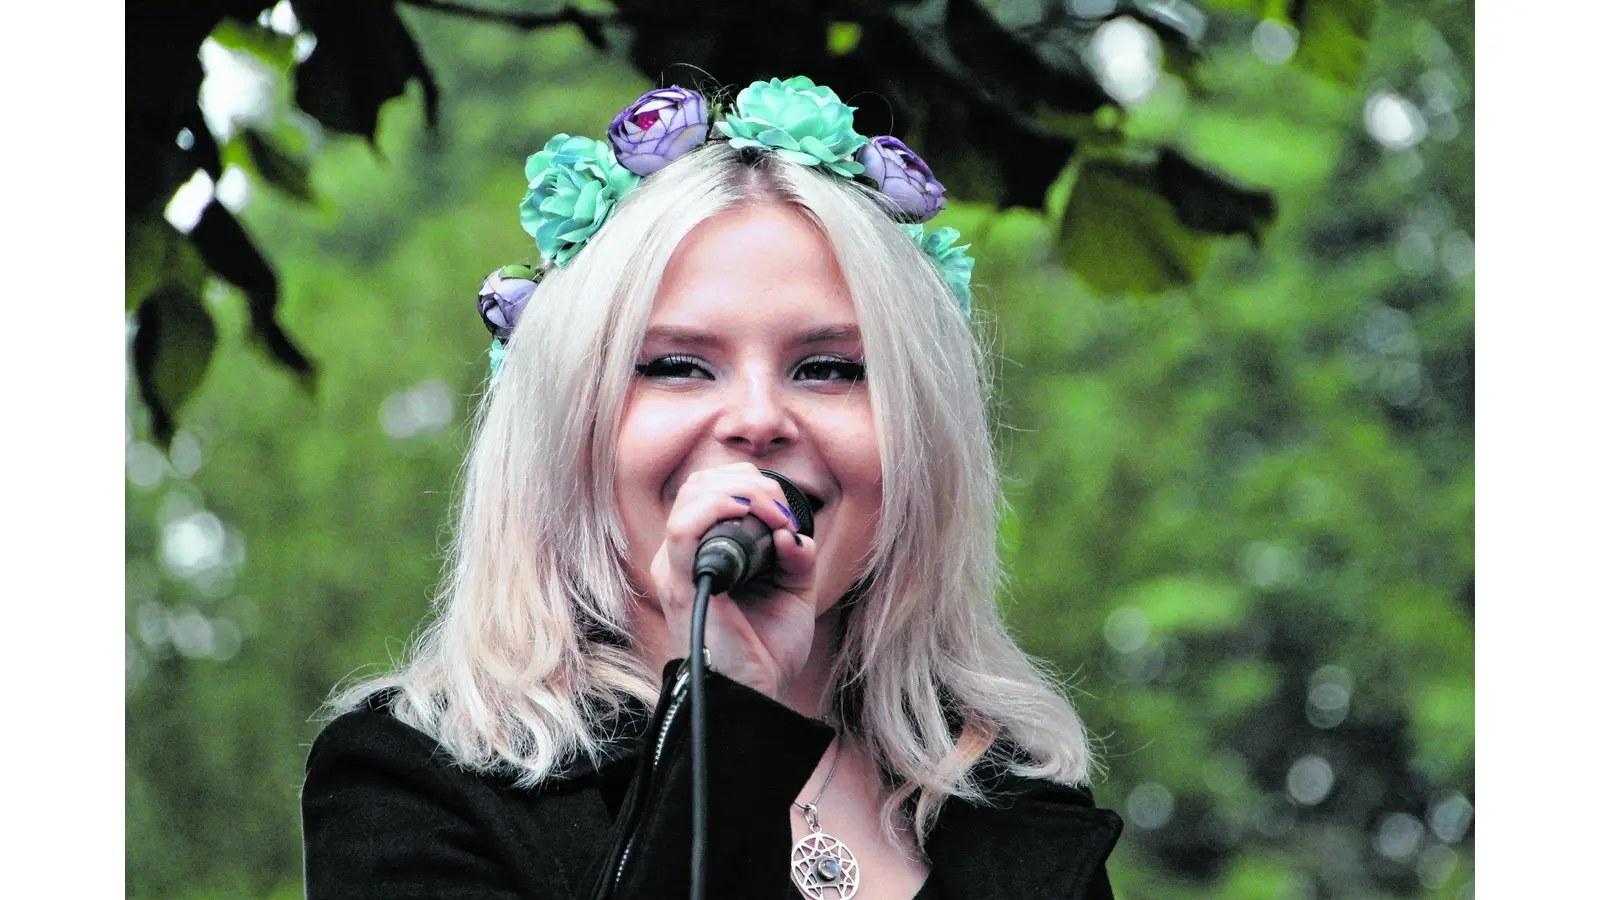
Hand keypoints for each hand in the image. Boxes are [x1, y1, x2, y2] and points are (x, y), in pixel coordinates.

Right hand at [649, 463, 819, 699]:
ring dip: (741, 491)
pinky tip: (753, 516)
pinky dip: (720, 508)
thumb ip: (795, 556)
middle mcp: (682, 556)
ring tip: (773, 513)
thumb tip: (792, 532)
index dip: (750, 483)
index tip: (786, 510)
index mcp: (703, 553)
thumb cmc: (766, 650)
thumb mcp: (792, 591)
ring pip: (692, 495)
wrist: (754, 696)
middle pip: (700, 483)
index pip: (711, 489)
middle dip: (748, 481)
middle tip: (781, 509)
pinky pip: (685, 529)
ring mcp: (676, 568)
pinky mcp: (679, 584)